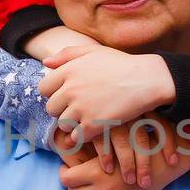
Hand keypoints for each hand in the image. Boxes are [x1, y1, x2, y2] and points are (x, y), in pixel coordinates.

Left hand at [40, 46, 175, 145]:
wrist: (146, 80)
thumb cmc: (121, 64)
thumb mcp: (93, 52)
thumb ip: (67, 54)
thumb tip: (45, 63)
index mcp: (68, 71)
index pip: (43, 88)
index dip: (53, 93)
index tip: (66, 95)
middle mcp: (71, 90)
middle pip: (51, 108)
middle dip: (62, 110)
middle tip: (78, 108)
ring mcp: (82, 108)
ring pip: (63, 124)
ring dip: (72, 124)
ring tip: (87, 118)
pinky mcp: (94, 125)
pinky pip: (76, 137)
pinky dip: (81, 136)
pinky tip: (92, 130)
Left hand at [56, 120, 189, 189]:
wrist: (164, 162)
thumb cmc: (137, 145)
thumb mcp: (111, 140)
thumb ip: (89, 143)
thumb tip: (64, 142)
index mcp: (96, 171)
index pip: (66, 179)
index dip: (64, 173)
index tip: (68, 168)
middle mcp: (103, 189)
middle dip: (73, 186)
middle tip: (76, 177)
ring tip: (90, 186)